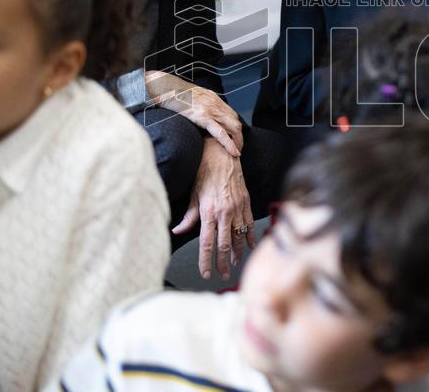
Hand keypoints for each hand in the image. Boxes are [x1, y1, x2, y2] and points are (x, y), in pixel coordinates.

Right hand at [145, 71, 242, 155]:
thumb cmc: (177, 94)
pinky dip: (229, 144)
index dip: (236, 128)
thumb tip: (203, 114)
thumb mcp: (195, 96)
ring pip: (233, 128)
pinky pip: (221, 133)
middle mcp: (216, 105)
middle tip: (238, 148)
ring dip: (238, 141)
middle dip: (240, 137)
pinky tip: (234, 152)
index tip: (235, 138)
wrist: (169, 89)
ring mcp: (211, 111)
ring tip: (236, 152)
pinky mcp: (204, 118)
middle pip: (236, 123)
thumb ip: (203, 104)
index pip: (232, 115)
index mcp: (215, 100)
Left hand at [172, 138, 255, 279]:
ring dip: (236, 252)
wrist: (222, 153)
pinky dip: (250, 236)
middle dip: (222, 262)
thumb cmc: (204, 171)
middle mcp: (225, 212)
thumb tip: (178, 231)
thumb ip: (189, 216)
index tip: (206, 274)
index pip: (207, 243)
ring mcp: (237, 208)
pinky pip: (249, 223)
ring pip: (239, 236)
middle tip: (223, 274)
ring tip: (233, 262)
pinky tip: (250, 246)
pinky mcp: (246, 202)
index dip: (206, 261)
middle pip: (224, 244)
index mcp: (209, 212)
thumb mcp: (193, 194)